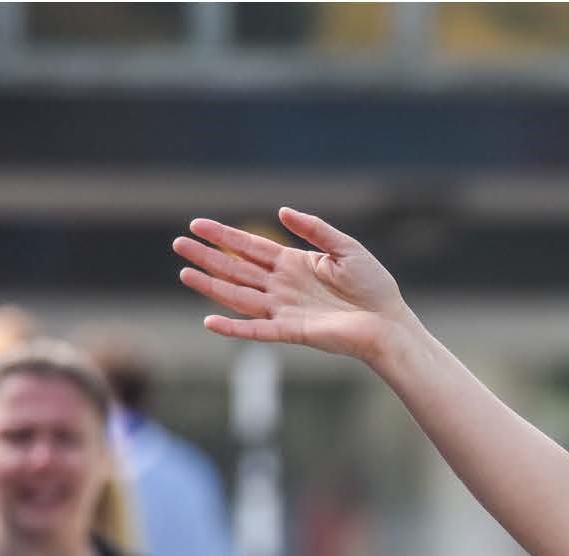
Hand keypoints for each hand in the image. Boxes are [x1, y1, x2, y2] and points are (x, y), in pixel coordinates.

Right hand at [175, 209, 416, 363]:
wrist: (390, 322)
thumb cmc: (374, 286)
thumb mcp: (346, 249)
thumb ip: (315, 230)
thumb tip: (282, 210)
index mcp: (293, 264)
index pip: (250, 247)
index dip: (224, 235)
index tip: (196, 224)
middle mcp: (282, 286)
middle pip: (237, 269)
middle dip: (208, 256)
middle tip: (178, 244)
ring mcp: (284, 309)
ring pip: (239, 296)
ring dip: (210, 286)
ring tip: (184, 273)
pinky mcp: (292, 331)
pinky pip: (257, 330)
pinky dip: (234, 328)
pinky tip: (210, 321)